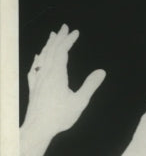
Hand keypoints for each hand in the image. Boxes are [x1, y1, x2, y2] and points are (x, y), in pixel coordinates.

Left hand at [21, 24, 105, 148]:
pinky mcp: (34, 87)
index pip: (62, 52)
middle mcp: (45, 73)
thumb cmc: (60, 117)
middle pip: (51, 51)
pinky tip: (38, 58)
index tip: (75, 32)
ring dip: (48, 45)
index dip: (69, 41)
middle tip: (64, 27)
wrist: (38, 127)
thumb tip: (102, 71)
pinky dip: (38, 59)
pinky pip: (35, 67)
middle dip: (58, 38)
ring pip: (42, 57)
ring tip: (52, 36)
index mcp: (56, 75)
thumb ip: (90, 85)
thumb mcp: (80, 102)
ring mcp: (38, 79)